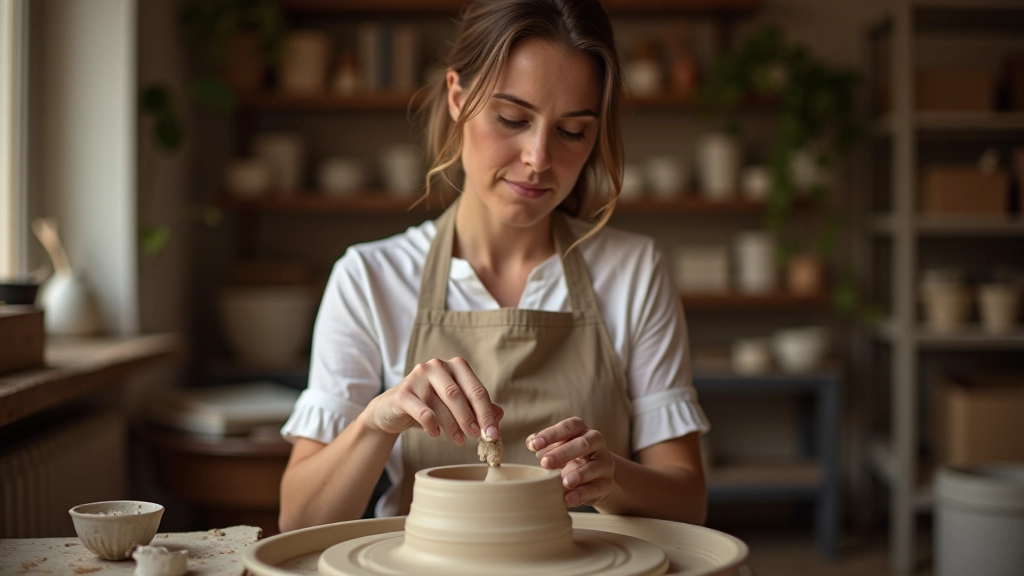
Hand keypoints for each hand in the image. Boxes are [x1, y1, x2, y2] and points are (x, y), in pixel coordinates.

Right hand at [362, 357, 501, 445]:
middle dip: (471, 419)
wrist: (391, 409)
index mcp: (455, 366)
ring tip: (460, 441)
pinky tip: (435, 434)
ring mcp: (418, 377)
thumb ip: (475, 407)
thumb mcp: (454, 405)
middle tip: (478, 438)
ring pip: (442, 404)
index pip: (477, 390)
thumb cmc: (428, 404)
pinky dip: (432, 426)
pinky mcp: (403, 393)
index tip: (493, 434)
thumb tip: (500, 415)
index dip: (486, 413)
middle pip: (460, 395)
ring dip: (454, 426)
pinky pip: (423, 412)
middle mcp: (437, 366)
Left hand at [527, 417, 613, 507]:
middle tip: (545, 463)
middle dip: (562, 453)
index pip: (569, 426)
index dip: (552, 434)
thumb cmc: (570, 457)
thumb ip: (542, 444)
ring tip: (563, 482)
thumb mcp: (556, 447)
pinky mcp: (606, 483)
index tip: (535, 445)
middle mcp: (596, 442)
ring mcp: (604, 463)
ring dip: (577, 474)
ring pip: (593, 467)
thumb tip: (531, 443)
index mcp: (582, 430)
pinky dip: (581, 494)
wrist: (594, 476)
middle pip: (583, 444)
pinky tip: (567, 499)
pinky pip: (595, 488)